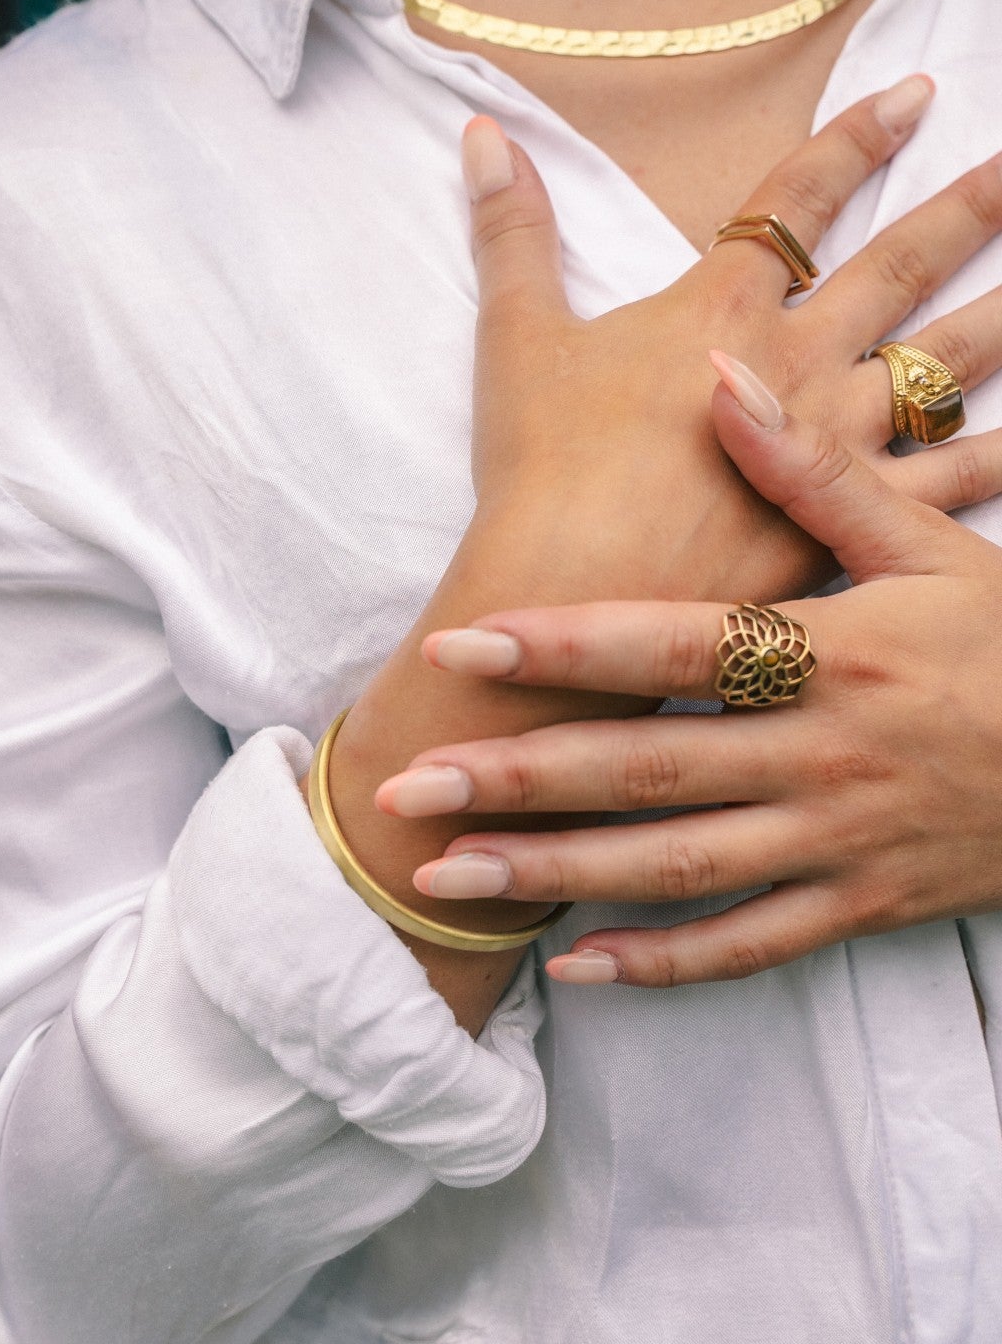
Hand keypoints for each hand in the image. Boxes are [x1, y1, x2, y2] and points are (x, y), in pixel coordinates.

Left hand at [379, 359, 1001, 985]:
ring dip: (558, 874)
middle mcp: (822, 756)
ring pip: (677, 868)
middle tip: (410, 784)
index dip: (565, 646)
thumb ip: (818, 474)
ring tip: (455, 874)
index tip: (464, 643)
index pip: (676, 645)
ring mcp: (836, 844)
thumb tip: (722, 378)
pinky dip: (662, 963)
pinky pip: (747, 948)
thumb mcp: (933, 546)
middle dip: (522, 776)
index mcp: (833, 654)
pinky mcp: (857, 908)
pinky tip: (576, 965)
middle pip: (650, 768)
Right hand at [464, 76, 1001, 606]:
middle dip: (964, 212)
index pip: (798, 200)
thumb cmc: (541, 476)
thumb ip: (512, 235)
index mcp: (720, 310)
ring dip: (994, 321)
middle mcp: (796, 363)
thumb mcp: (517, 343)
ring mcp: (832, 445)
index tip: (916, 97)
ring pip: (940, 366)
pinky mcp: (845, 524)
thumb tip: (483, 136)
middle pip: (897, 267)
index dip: (856, 140)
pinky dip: (990, 458)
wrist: (569, 598)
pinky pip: (943, 483)